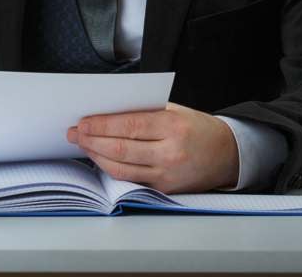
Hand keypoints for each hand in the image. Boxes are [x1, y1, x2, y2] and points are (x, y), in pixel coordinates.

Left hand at [66, 102, 239, 193]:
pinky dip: (111, 169)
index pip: (128, 126)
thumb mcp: (174, 110)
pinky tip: (100, 159)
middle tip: (74, 133)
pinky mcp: (164, 189)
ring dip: (96, 156)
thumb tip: (106, 112)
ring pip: (121, 168)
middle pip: (120, 149)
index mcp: (173, 126)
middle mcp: (170, 152)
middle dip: (91, 140)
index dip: (101, 125)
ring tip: (82, 145)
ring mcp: (166, 174)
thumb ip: (143, 111)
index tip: (83, 122)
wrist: (227, 155)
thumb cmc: (197, 128)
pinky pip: (130, 180)